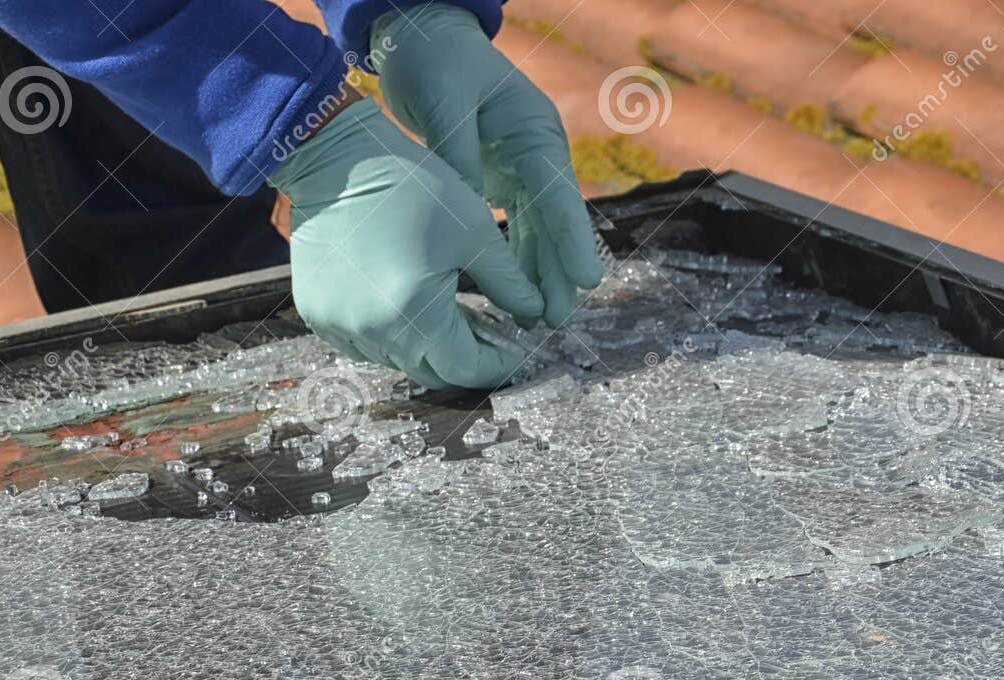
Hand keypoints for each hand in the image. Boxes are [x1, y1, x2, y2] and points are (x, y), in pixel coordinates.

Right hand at [269, 100, 543, 389]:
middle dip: (465, 360)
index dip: (496, 364)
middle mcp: (372, 333)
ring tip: (453, 316)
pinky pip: (364, 344)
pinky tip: (408, 305)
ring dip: (428, 348)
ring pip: (398, 361)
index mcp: (414, 315)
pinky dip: (392, 335)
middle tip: (491, 336)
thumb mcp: (474, 232)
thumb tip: (538, 315)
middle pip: (432, 373)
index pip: (465, 369)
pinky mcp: (318, 314)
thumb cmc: (410, 185)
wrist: (332, 156)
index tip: (517, 351)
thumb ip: (509, 284)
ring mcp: (338, 326)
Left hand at [372, 3, 602, 326]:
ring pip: (538, 232)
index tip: (586, 280)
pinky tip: (514, 297)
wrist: (417, 34)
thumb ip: (458, 160)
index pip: (559, 193)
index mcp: (534, 130)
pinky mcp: (499, 179)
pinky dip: (515, 261)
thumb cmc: (433, 60)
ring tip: (539, 321)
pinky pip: (514, 228)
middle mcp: (536, 154)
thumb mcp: (444, 105)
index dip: (572, 240)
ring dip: (539, 275)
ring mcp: (521, 168)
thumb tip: (467, 217)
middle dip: (559, 273)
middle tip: (559, 319)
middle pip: (555, 223)